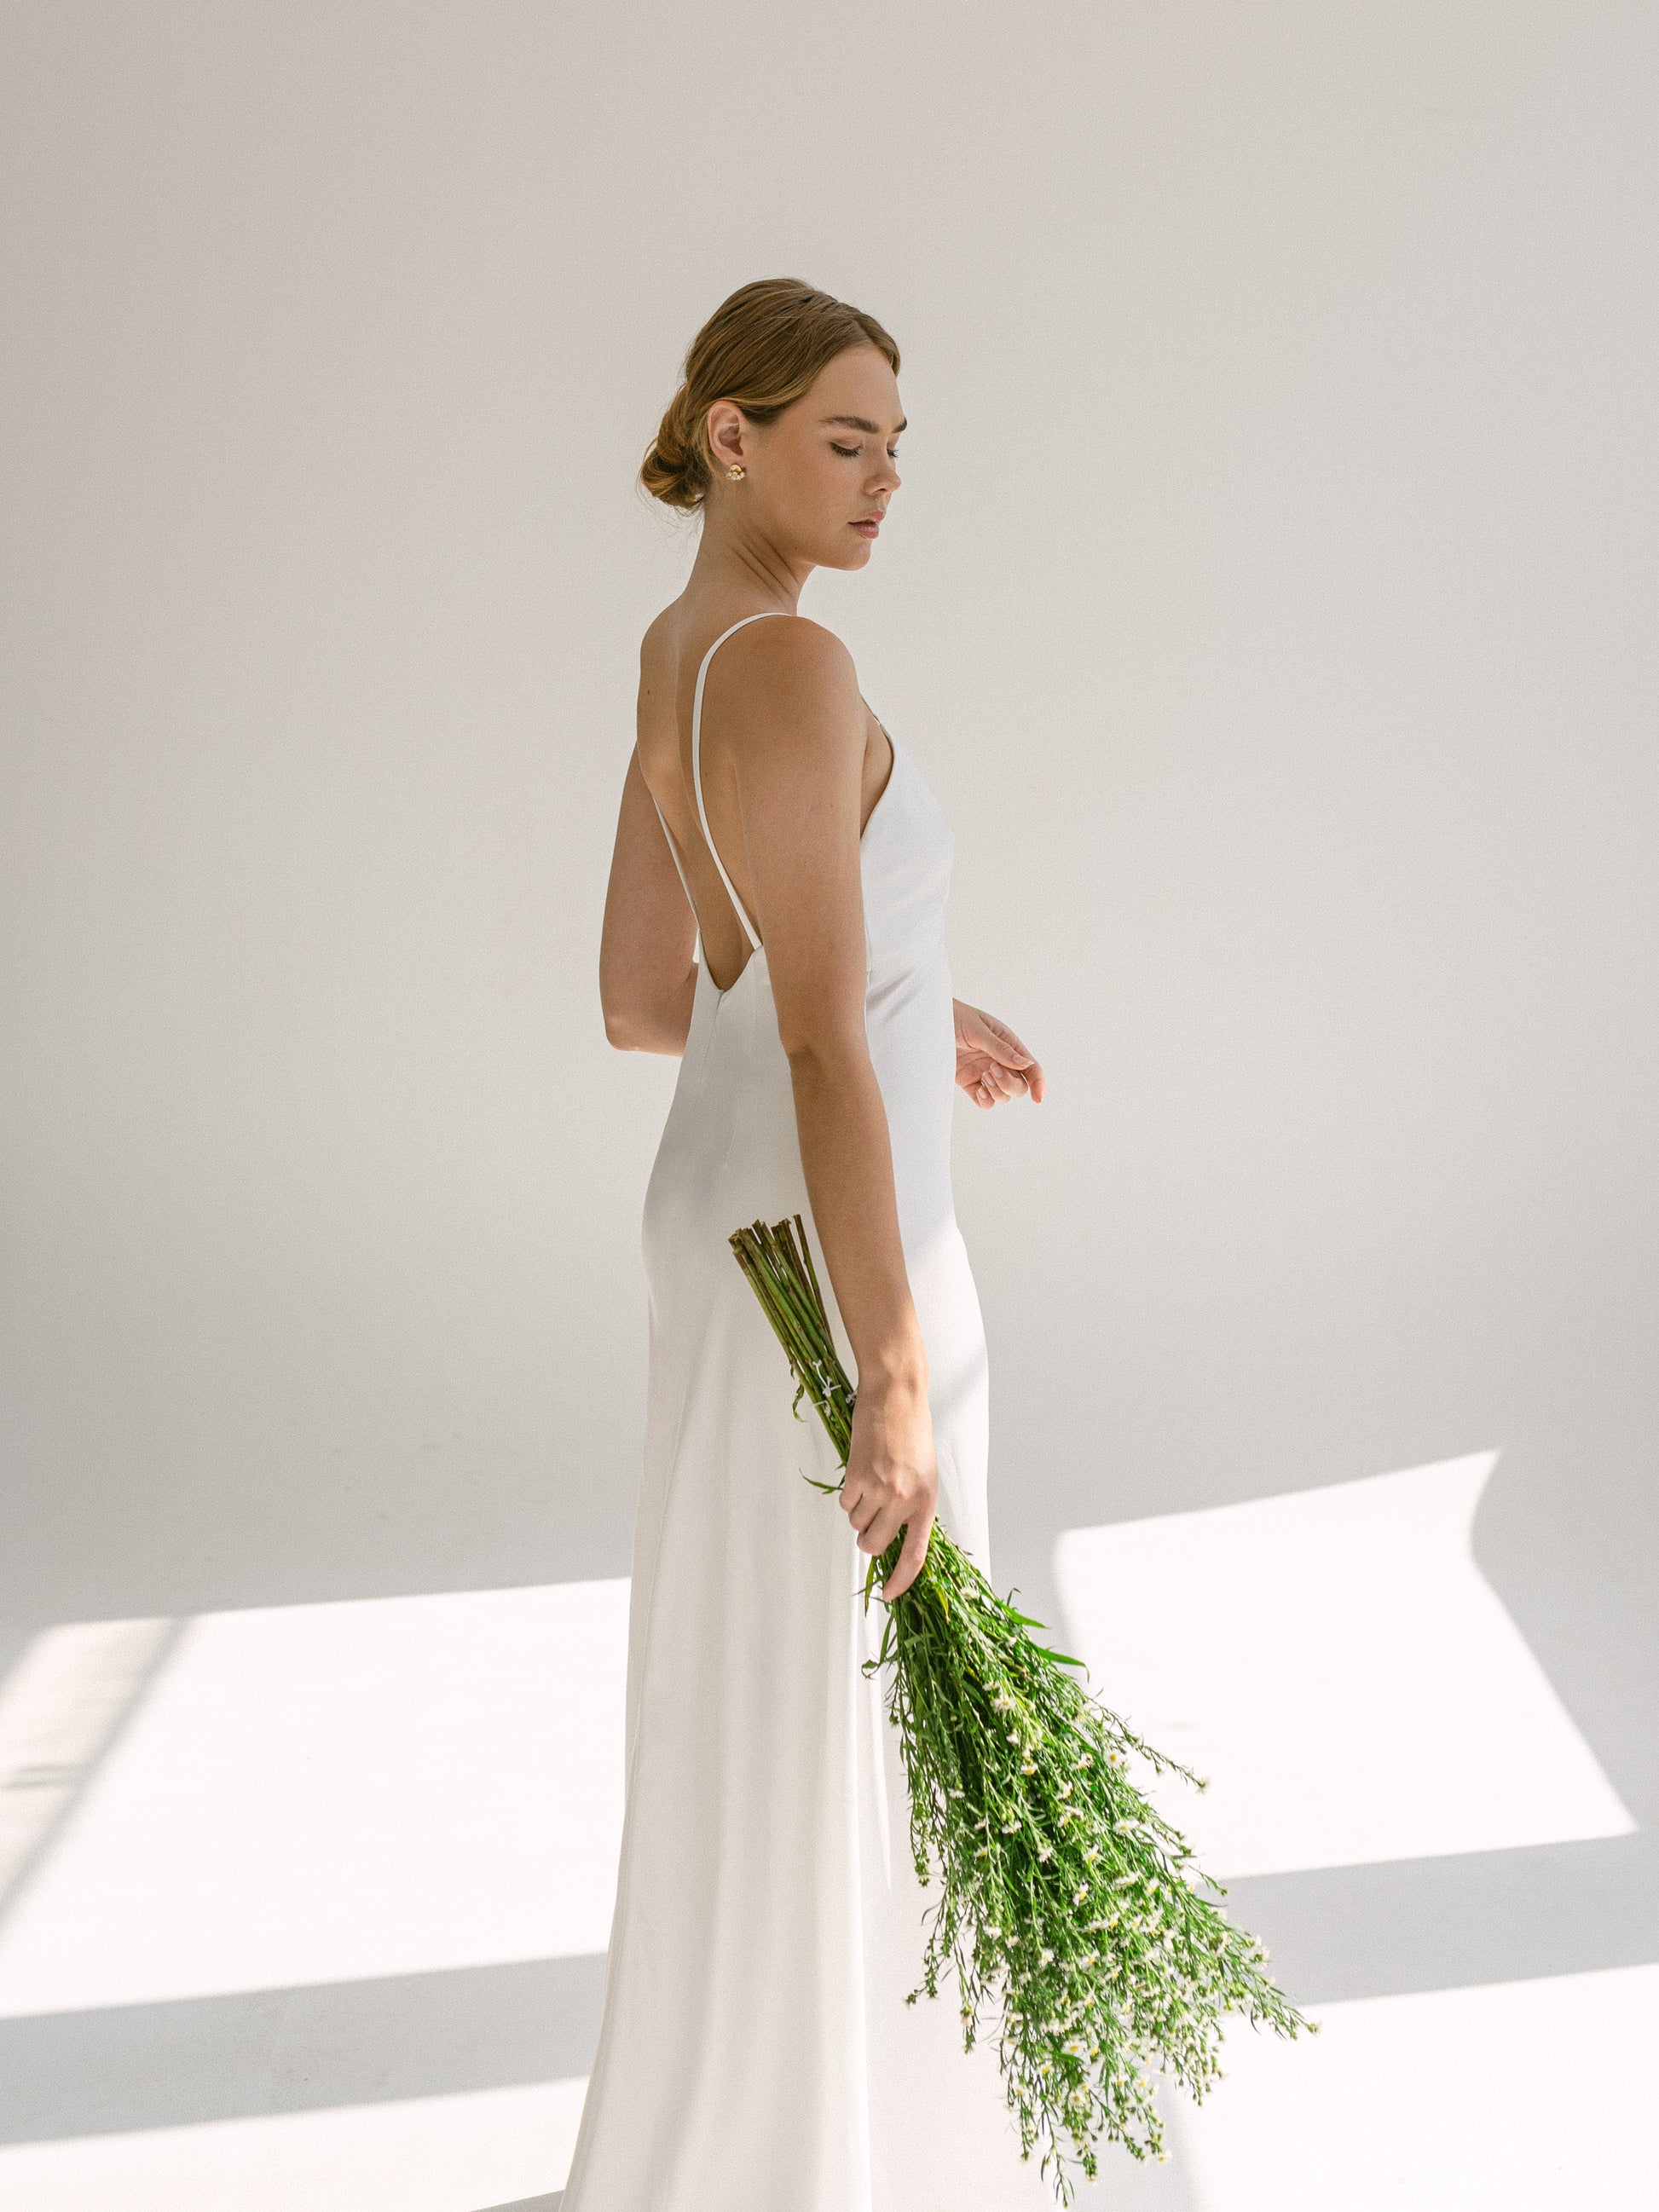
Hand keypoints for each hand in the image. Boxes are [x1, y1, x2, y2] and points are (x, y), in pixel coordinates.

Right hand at [840, 1374, 936, 1599]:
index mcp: (927, 1502)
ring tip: (870, 1484)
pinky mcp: (857, 1475)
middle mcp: (904, 1499)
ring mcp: (879, 1488)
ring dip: (858, 1513)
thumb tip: (897, 1538)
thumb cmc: (913, 1433)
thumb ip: (913, 1507)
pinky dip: (849, 1495)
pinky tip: (860, 1472)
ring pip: (856, 1525)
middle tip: (869, 1525)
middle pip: (876, 1546)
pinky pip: (845, 1504)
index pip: (915, 1555)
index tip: (889, 1596)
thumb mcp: (925, 1474)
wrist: (896, 1396)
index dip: (901, 1581)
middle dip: (868, 1541)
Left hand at [952, 1000, 1046, 1109]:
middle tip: (993, 1071)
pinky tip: (978, 1090)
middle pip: (1018, 1086)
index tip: (1038, 1098)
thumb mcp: (978, 1030)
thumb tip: (1026, 1063)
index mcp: (1008, 1044)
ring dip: (997, 1091)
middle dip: (1010, 1085)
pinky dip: (985, 1101)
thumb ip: (1000, 1048)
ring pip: (1003, 1096)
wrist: (927, 1023)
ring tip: (984, 1075)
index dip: (1039, 1083)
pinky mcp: (968, 1082)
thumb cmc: (954, 1018)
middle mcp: (999, 1061)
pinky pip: (984, 1101)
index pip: (1031, 1068)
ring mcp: (984, 1073)